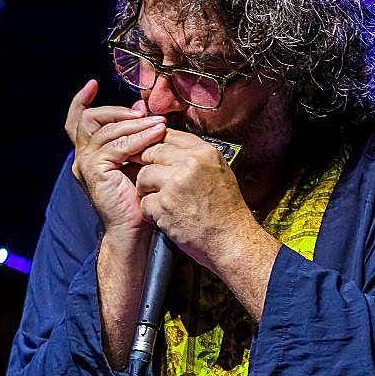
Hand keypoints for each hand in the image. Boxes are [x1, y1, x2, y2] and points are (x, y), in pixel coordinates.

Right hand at [66, 79, 166, 236]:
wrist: (133, 227)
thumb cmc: (138, 196)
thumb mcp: (136, 158)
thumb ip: (134, 134)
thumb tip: (140, 107)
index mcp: (88, 153)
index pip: (77, 121)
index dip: (81, 101)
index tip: (91, 84)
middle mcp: (81, 157)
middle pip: (89, 118)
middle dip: (117, 110)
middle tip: (143, 112)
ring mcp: (85, 163)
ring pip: (106, 129)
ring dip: (135, 124)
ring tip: (159, 124)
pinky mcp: (94, 170)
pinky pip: (117, 145)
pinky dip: (138, 138)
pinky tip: (155, 136)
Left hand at [135, 129, 257, 270]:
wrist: (231, 240)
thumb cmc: (226, 211)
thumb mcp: (218, 173)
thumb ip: (195, 158)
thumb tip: (171, 149)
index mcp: (204, 153)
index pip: (169, 135)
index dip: (156, 144)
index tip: (150, 152)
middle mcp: (190, 164)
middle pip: (152, 152)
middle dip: (146, 165)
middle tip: (148, 179)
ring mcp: (176, 183)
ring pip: (143, 175)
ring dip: (146, 189)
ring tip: (159, 201)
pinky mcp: (164, 204)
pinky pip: (144, 201)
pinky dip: (150, 211)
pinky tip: (163, 216)